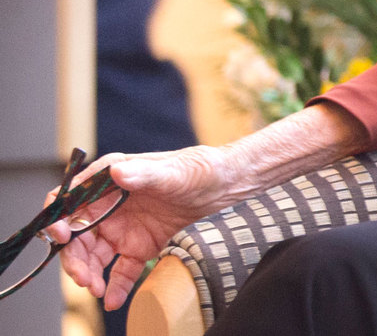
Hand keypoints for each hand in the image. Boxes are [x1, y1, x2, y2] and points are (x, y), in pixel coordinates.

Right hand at [41, 146, 238, 310]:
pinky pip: (121, 269)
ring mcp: (122, 228)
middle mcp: (107, 206)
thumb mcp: (172, 171)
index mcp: (106, 181)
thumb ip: (144, 174)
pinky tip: (112, 299)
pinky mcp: (139, 246)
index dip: (57, 218)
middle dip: (73, 258)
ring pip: (93, 256)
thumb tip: (117, 173)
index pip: (67, 200)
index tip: (61, 236)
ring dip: (89, 274)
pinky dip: (115, 285)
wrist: (226, 185)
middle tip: (83, 277)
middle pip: (76, 235)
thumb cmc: (198, 169)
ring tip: (96, 289)